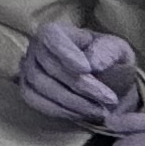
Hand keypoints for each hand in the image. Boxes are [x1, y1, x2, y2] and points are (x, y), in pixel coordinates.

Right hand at [19, 20, 141, 129]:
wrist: (102, 79)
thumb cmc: (107, 59)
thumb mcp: (116, 50)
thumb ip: (107, 52)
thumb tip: (93, 64)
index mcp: (55, 31)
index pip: (52, 38)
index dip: (66, 54)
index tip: (87, 69)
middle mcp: (35, 47)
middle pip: (50, 67)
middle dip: (81, 86)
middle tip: (109, 99)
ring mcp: (28, 69)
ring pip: (41, 86)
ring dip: (73, 102)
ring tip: (100, 111)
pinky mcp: (28, 90)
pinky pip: (36, 101)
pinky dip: (60, 110)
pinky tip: (83, 114)